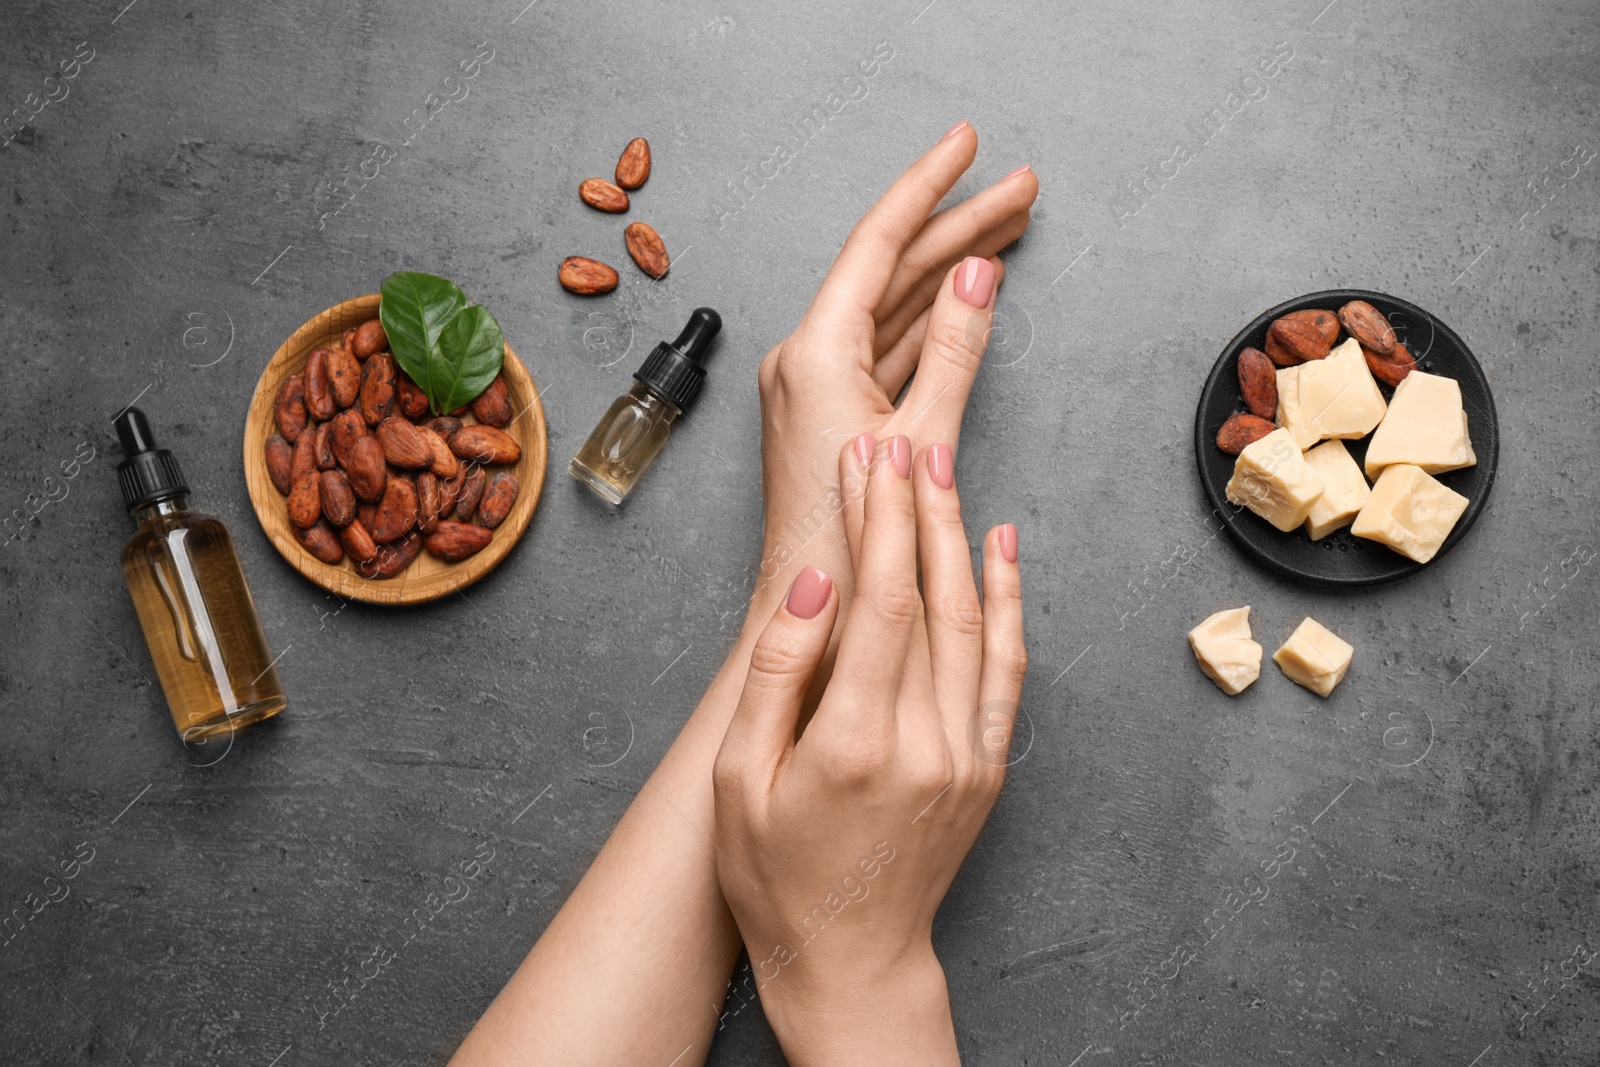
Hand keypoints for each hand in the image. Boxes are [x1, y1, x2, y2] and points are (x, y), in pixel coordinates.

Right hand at [712, 434, 1025, 1065]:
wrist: (853, 959)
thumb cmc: (777, 877)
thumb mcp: (738, 780)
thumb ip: (778, 675)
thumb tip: (813, 583)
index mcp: (855, 742)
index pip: (881, 601)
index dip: (876, 521)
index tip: (866, 460)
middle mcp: (926, 742)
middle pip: (933, 597)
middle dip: (916, 510)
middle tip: (902, 446)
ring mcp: (968, 754)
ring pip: (976, 622)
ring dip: (960, 540)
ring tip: (942, 473)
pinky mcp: (988, 765)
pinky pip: (1008, 667)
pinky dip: (1008, 602)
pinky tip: (1001, 550)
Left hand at [750, 122, 1034, 619]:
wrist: (812, 617)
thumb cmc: (854, 546)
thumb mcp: (921, 440)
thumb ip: (954, 350)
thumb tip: (980, 275)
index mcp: (814, 353)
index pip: (879, 243)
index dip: (929, 186)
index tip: (968, 144)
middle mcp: (804, 357)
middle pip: (892, 270)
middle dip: (960, 227)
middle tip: (1022, 190)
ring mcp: (815, 383)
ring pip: (893, 307)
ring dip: (951, 270)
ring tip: (1010, 229)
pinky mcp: (831, 410)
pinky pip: (886, 346)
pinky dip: (931, 320)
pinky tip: (969, 293)